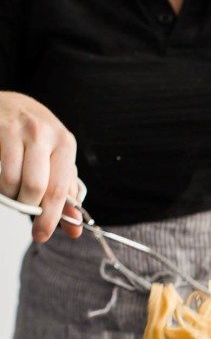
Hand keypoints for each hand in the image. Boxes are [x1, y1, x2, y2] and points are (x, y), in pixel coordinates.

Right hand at [0, 91, 81, 240]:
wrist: (7, 103)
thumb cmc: (35, 136)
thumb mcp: (58, 159)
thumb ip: (66, 193)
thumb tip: (75, 229)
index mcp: (65, 143)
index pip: (59, 190)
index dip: (50, 218)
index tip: (42, 235)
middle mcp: (42, 133)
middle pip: (36, 188)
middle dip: (29, 209)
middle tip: (26, 213)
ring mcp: (16, 129)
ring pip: (12, 182)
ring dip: (12, 198)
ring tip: (14, 194)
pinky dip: (1, 187)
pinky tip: (5, 183)